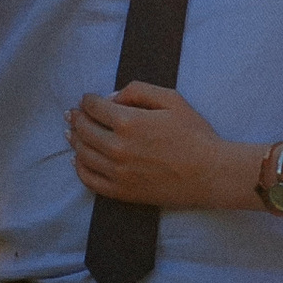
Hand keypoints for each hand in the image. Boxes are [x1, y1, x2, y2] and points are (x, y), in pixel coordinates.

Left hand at [68, 81, 255, 209]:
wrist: (210, 174)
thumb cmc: (195, 135)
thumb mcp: (172, 99)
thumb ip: (138, 90)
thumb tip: (112, 97)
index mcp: (129, 122)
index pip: (93, 107)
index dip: (87, 100)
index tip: (88, 100)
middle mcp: (118, 148)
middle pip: (83, 129)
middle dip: (76, 118)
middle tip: (73, 114)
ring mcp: (118, 172)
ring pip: (83, 154)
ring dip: (74, 140)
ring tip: (72, 134)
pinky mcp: (122, 191)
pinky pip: (89, 180)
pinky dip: (80, 167)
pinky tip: (79, 160)